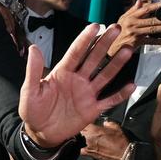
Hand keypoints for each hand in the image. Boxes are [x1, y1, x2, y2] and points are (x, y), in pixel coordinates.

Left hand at [19, 23, 135, 147]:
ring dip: (116, 64)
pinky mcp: (92, 109)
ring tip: (127, 50)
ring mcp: (87, 94)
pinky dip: (120, 94)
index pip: (76, 52)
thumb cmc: (33, 111)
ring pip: (104, 76)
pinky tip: (131, 85)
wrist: (40, 133)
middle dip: (104, 44)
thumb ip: (34, 70)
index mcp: (62, 72)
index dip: (85, 39)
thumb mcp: (30, 90)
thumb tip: (33, 48)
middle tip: (116, 29)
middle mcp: (77, 79)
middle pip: (94, 59)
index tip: (95, 26)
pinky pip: (109, 100)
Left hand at [80, 121, 129, 159]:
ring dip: (81, 139)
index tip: (88, 124)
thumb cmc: (120, 142)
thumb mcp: (116, 128)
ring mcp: (88, 146)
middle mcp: (89, 138)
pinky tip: (86, 147)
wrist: (123, 154)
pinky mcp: (89, 154)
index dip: (86, 124)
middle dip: (82, 131)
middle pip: (80, 132)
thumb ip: (108, 123)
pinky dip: (82, 148)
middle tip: (87, 131)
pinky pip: (81, 150)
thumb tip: (105, 123)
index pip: (84, 124)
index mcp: (94, 130)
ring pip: (79, 140)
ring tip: (86, 139)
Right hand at [107, 0, 160, 55]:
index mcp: (130, 17)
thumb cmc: (117, 32)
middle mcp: (133, 25)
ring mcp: (135, 34)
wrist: (110, 46)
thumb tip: (140, 1)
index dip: (157, 5)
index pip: (146, 9)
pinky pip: (150, 41)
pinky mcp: (136, 42)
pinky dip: (158, 41)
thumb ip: (132, 10)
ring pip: (153, 30)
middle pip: (152, 20)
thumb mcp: (122, 19)